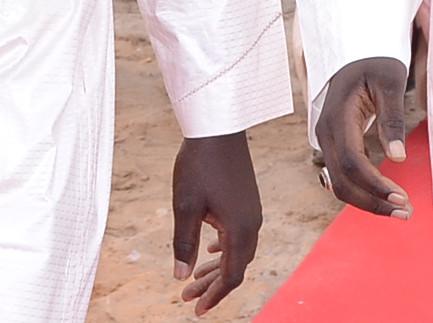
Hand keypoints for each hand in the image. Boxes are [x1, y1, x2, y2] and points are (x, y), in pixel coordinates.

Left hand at [171, 131, 261, 313]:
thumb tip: (180, 276)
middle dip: (212, 285)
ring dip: (217, 267)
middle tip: (187, 297)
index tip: (195, 309)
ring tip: (194, 278)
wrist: (217, 127)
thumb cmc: (199, 164)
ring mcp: (251, 211)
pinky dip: (224, 249)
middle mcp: (251, 224)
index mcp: (239, 230)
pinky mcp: (246, 200)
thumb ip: (183, 244)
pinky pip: (239, 235)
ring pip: (237, 251)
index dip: (214, 296)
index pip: (231, 276)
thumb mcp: (184, 207)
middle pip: (235, 267)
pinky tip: (210, 249)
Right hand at [312, 56, 413, 219]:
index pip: (351, 162)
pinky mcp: (334, 144)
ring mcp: (326, 140)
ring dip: (367, 201)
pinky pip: (343, 176)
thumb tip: (397, 157)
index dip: (374, 185)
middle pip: (341, 181)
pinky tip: (386, 195)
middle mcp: (326, 132)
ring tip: (399, 209)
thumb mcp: (390, 83)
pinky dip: (363, 190)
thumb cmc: (376, 64)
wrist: (356, 54)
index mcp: (338, 116)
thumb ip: (392, 119)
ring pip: (339, 184)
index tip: (402, 198)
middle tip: (406, 213)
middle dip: (372, 202)